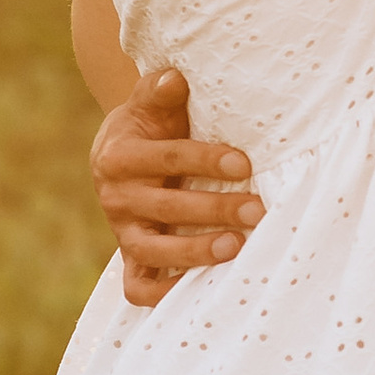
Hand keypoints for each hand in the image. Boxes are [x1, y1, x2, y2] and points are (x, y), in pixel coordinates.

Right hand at [90, 68, 261, 308]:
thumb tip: (175, 78)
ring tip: (237, 247)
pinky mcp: (130, 260)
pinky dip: (163, 296)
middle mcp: (115, 198)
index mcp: (118, 156)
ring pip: (152, 253)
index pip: (166, 158)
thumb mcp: (150, 105)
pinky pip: (139, 288)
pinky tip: (203, 289)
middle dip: (214, 210)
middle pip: (165, 208)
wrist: (122, 155)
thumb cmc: (151, 125)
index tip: (244, 163)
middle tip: (258, 210)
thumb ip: (159, 91)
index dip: (205, 161)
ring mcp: (122, 233)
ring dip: (194, 253)